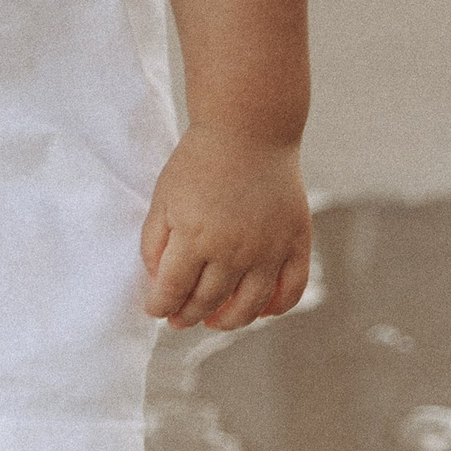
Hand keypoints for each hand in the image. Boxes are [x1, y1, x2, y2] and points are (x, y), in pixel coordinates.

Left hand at [140, 126, 312, 331]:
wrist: (249, 129)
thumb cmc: (200, 161)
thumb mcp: (163, 196)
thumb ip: (154, 241)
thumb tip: (157, 282)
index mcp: (195, 238)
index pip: (173, 291)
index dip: (160, 306)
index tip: (156, 309)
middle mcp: (233, 251)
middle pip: (208, 302)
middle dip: (188, 316)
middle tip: (180, 319)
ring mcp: (268, 250)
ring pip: (248, 308)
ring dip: (228, 321)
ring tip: (214, 320)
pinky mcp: (295, 243)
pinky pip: (291, 291)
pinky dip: (277, 308)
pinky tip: (261, 310)